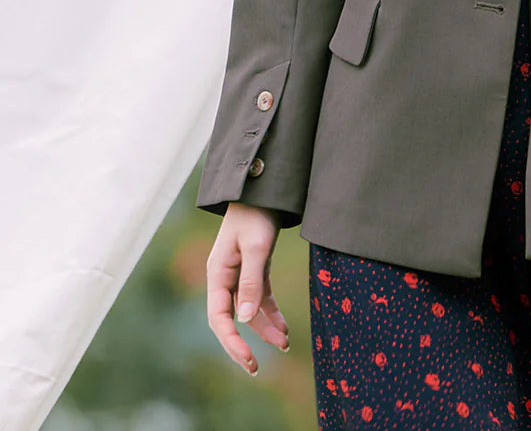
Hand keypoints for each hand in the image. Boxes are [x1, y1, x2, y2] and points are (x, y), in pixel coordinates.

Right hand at [206, 203, 289, 374]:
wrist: (264, 189)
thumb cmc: (256, 215)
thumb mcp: (257, 247)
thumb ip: (251, 282)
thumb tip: (244, 319)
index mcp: (217, 273)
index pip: (218, 317)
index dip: (231, 341)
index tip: (248, 358)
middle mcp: (224, 277)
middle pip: (230, 319)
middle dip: (243, 344)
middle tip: (256, 368)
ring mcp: (239, 274)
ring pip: (249, 310)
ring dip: (264, 328)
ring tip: (285, 344)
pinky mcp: (254, 269)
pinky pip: (260, 298)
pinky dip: (271, 313)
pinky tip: (284, 328)